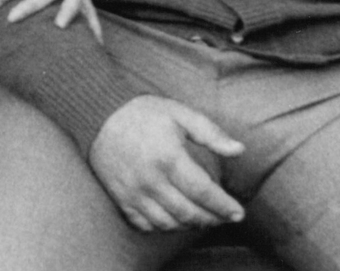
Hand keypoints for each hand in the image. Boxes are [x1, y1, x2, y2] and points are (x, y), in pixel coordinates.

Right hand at [88, 95, 244, 231]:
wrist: (100, 117)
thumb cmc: (143, 113)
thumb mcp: (179, 113)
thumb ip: (211, 133)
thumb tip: (239, 150)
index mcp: (168, 157)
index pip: (203, 192)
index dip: (224, 206)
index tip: (239, 213)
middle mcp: (151, 180)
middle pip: (188, 213)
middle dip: (212, 219)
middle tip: (224, 217)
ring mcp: (135, 193)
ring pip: (170, 224)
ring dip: (191, 225)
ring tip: (204, 218)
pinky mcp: (122, 200)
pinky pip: (148, 226)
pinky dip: (166, 227)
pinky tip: (176, 218)